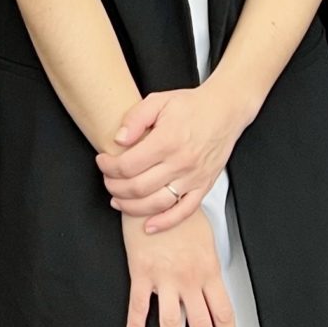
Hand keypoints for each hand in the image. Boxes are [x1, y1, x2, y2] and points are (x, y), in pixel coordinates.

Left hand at [98, 83, 254, 231]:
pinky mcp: (203, 186)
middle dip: (115, 187)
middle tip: (107, 180)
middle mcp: (180, 163)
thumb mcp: (158, 100)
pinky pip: (183, 212)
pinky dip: (165, 223)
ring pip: (156, 204)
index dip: (108, 167)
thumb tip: (118, 139)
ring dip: (131, 207)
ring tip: (118, 199)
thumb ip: (135, 118)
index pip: (128, 165)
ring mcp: (193, 178)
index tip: (102, 161)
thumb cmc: (192, 106)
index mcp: (167, 141)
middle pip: (138, 187)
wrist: (224, 111)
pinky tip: (149, 225)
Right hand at [121, 210, 236, 326]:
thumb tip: (213, 286)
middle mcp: (189, 278)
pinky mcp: (141, 272)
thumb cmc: (179, 213)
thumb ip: (208, 266)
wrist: (154, 193)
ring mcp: (164, 277)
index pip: (223, 313)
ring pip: (172, 323)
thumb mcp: (205, 238)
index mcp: (208, 270)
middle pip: (201, 325)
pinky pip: (139, 306)